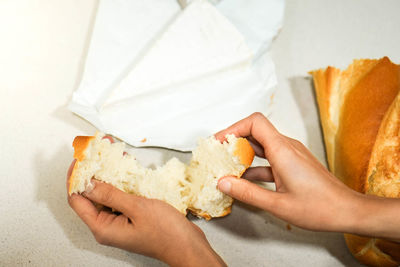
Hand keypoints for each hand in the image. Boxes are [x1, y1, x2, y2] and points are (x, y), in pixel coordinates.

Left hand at [67, 138, 225, 266]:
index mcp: (103, 228)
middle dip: (93, 173)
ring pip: (106, 194)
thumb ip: (110, 195)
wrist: (187, 246)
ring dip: (109, 175)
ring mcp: (120, 222)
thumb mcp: (136, 208)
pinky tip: (127, 170)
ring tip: (113, 156)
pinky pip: (120, 197)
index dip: (76, 178)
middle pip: (90, 196)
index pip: (77, 200)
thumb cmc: (166, 233)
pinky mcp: (131, 218)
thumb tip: (88, 183)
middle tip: (97, 153)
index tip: (80, 160)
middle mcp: (107, 227)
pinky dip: (121, 183)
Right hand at [215, 112, 399, 239]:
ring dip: (244, 153)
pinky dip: (255, 164)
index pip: (255, 122)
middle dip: (235, 140)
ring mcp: (291, 154)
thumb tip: (223, 183)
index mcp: (283, 151)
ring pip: (262, 144)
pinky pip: (269, 157)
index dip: (234, 127)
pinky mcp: (294, 163)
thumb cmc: (320, 208)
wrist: (348, 211)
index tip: (219, 141)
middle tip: (219, 153)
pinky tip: (245, 178)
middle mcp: (287, 147)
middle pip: (256, 131)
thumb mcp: (278, 204)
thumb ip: (247, 193)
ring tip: (227, 166)